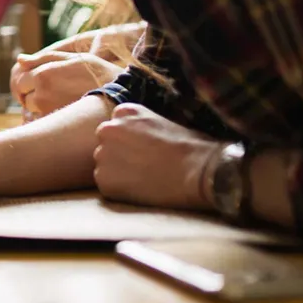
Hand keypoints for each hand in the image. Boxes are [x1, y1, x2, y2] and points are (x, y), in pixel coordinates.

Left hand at [11, 50, 122, 116]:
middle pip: (22, 96)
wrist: (118, 95)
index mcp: (43, 75)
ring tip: (58, 99)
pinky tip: (62, 109)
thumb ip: (42, 58)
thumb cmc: (96, 72)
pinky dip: (46, 115)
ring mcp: (49, 111)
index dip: (25, 80)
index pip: (19, 80)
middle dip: (29, 92)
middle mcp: (42, 94)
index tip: (36, 81)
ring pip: (31, 109)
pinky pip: (42, 119)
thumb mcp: (71, 58)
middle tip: (47, 90)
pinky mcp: (57, 123)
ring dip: (37, 104)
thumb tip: (19, 59)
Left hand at [93, 103, 220, 209]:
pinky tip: (142, 191)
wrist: (199, 171)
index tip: (143, 150)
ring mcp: (103, 154)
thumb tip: (138, 138)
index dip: (129, 142)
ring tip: (145, 179)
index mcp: (124, 112)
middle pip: (105, 145)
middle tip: (143, 167)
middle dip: (119, 156)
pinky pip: (106, 186)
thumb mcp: (164, 122)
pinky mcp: (104, 179)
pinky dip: (119, 190)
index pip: (115, 128)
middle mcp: (108, 129)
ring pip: (104, 166)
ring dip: (118, 173)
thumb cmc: (191, 147)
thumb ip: (142, 126)